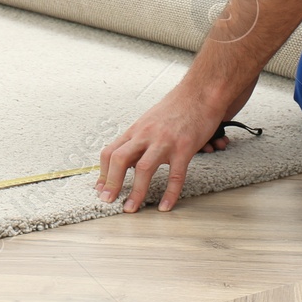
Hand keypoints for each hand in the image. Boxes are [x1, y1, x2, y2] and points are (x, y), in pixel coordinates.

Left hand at [95, 82, 222, 212]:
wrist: (200, 92)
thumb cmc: (177, 106)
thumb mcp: (150, 120)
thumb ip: (139, 139)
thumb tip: (130, 160)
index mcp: (136, 130)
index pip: (110, 151)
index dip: (102, 173)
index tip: (101, 189)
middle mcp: (146, 135)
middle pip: (119, 159)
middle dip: (111, 183)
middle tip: (108, 201)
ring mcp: (164, 141)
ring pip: (143, 168)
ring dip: (135, 192)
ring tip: (131, 209)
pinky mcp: (184, 148)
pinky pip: (175, 175)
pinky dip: (169, 193)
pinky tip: (165, 206)